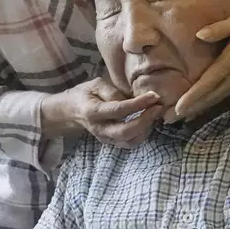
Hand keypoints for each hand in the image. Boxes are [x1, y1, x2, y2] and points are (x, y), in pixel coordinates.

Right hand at [41, 77, 163, 148]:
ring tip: (154, 113)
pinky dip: (143, 134)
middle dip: (146, 120)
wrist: (71, 111)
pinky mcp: (112, 142)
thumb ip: (111, 91)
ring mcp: (106, 138)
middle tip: (158, 107)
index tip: (153, 96)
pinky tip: (147, 121)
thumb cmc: (85, 94)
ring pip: (130, 141)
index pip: (119, 110)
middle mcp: (100, 129)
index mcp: (93, 111)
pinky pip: (130, 143)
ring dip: (146, 128)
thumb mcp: (95, 85)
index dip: (138, 104)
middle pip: (126, 132)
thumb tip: (129, 100)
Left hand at [175, 2, 229, 119]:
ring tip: (178, 119)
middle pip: (209, 97)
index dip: (193, 96)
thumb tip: (200, 34)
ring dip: (197, 110)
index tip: (178, 107)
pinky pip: (221, 97)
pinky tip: (196, 110)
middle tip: (169, 119)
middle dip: (189, 109)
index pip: (208, 83)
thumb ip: (219, 29)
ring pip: (215, 100)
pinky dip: (207, 105)